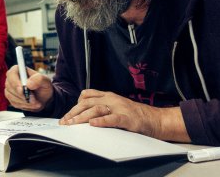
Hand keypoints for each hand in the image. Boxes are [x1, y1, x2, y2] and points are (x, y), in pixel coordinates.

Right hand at [4, 65, 53, 111]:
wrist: (44, 97)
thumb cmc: (43, 86)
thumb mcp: (45, 81)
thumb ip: (39, 79)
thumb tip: (28, 84)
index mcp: (19, 70)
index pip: (11, 74)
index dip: (15, 82)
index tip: (22, 89)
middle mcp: (12, 79)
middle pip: (9, 86)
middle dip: (22, 94)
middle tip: (33, 99)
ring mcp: (10, 89)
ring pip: (11, 96)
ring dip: (24, 101)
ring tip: (36, 102)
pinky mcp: (11, 98)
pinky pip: (14, 103)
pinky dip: (24, 105)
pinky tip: (32, 104)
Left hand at [59, 89, 190, 141]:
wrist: (155, 119)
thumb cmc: (134, 115)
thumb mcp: (116, 106)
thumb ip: (102, 106)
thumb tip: (85, 113)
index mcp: (108, 96)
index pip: (86, 95)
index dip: (75, 104)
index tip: (67, 115)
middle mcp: (111, 99)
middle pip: (87, 103)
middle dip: (73, 112)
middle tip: (64, 122)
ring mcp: (119, 108)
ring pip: (96, 109)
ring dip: (82, 117)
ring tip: (72, 123)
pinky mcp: (127, 118)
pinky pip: (112, 118)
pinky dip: (101, 121)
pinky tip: (93, 124)